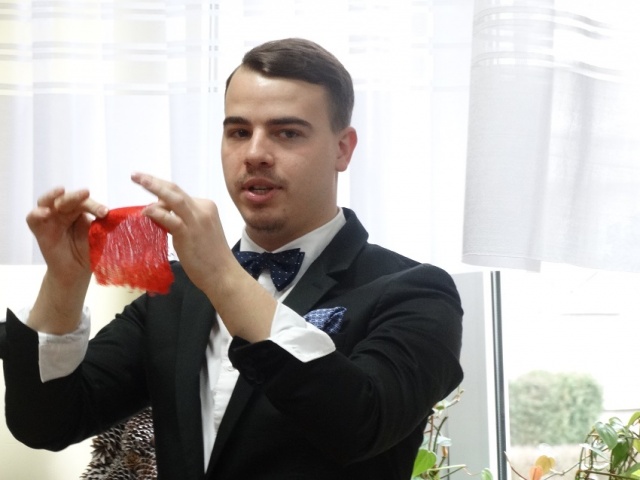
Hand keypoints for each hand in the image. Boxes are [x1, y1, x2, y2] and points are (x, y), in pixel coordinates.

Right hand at [27, 187, 107, 284]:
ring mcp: (50, 219)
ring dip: (53, 195)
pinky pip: (33, 218)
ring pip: (47, 201)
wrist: (76, 271)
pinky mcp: (39, 230)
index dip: (94, 205)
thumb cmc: (88, 252)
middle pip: (67, 199)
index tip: (105, 212)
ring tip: (61, 191)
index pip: (84, 203)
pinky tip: (45, 213)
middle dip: (77, 197)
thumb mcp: (97, 237)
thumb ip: (101, 225)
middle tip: (86, 194)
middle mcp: (63, 212)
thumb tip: (112, 215)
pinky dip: (37, 213)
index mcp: (79, 211)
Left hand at [132, 172, 276, 340]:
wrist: (223, 274)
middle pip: (175, 190)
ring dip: (153, 187)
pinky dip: (156, 212)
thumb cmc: (210, 256)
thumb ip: (181, 221)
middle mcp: (203, 209)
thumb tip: (159, 214)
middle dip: (153, 181)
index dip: (161, 193)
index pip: (180, 195)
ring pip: (172, 198)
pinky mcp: (188, 233)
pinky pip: (169, 218)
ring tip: (138, 179)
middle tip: (136, 175)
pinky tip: (145, 212)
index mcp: (206, 206)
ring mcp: (196, 220)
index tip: (148, 193)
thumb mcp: (198, 232)